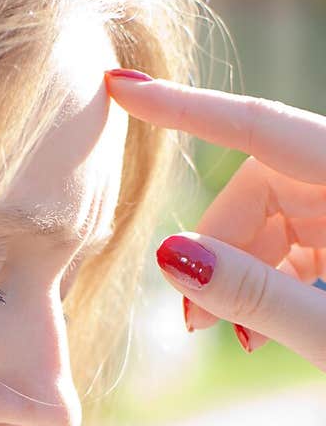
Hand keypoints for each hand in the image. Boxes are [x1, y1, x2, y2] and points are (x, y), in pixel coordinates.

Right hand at [104, 71, 325, 370]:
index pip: (260, 128)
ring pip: (276, 214)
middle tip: (192, 319)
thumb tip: (167, 253)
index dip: (185, 110)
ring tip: (230, 337)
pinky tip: (261, 330)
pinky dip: (272, 278)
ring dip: (240, 270)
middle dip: (217, 244)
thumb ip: (249, 293)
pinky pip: (301, 238)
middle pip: (262, 182)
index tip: (123, 88)